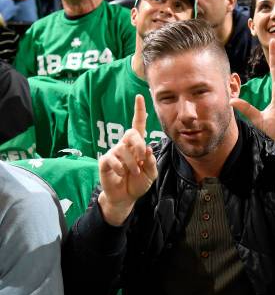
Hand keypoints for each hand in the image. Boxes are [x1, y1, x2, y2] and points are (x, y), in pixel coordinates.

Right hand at [98, 95, 157, 225]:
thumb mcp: (150, 174)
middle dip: (138, 144)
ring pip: (122, 149)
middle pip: (130, 133)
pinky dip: (119, 168)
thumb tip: (147, 149)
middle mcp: (124, 146)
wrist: (125, 198)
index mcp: (137, 146)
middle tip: (142, 156)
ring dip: (131, 163)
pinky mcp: (105, 162)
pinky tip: (121, 174)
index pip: (137, 125)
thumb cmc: (138, 183)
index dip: (139, 111)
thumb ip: (151, 162)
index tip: (140, 96)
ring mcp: (113, 153)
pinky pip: (111, 159)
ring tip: (133, 172)